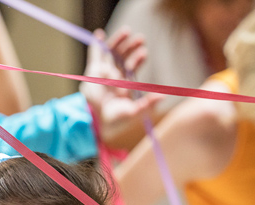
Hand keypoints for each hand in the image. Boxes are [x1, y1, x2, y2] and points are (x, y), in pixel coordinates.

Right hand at [80, 28, 162, 150]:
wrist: (98, 123)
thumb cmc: (117, 120)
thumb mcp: (134, 112)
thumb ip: (147, 105)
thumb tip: (163, 96)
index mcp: (125, 83)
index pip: (133, 67)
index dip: (138, 59)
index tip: (144, 53)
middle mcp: (115, 75)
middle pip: (123, 56)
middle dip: (131, 47)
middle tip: (141, 39)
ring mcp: (103, 72)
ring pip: (111, 52)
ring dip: (118, 41)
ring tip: (126, 31)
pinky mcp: (92, 72)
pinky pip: (94, 56)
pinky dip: (96, 45)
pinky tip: (99, 35)